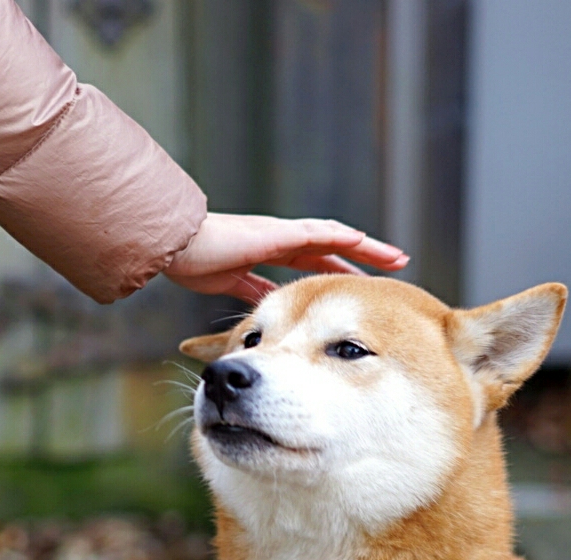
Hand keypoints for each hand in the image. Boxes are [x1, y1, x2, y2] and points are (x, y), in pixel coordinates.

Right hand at [163, 213, 408, 302]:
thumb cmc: (191, 264)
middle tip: (396, 267)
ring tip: (396, 258)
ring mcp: (280, 235)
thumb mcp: (231, 286)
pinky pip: (315, 234)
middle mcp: (281, 242)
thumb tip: (266, 316)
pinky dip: (341, 238)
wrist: (174, 247)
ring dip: (366, 249)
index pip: (315, 264)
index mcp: (270, 254)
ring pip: (334, 239)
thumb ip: (251, 296)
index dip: (340, 273)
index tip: (364, 287)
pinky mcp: (274, 234)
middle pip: (333, 250)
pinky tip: (363, 240)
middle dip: (364, 260)